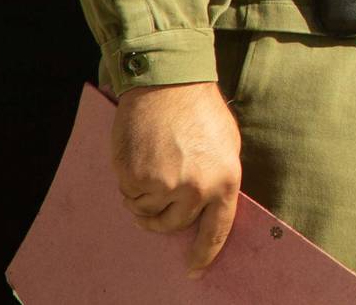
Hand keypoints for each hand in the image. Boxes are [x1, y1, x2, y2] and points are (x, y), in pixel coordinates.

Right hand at [113, 81, 242, 278]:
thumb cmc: (200, 111)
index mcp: (225, 180)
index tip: (193, 270)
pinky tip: (139, 159)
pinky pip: (129, 196)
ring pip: (147, 212)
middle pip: (174, 225)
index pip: (216, 230)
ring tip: (153, 165)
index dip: (204, 253)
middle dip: (165, 215)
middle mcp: (196, 188)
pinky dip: (130, 185)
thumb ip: (218, 178)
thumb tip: (207, 208)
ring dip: (145, 197)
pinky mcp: (136, 178)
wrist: (168, 85)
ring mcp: (164, 185)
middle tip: (162, 192)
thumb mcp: (226, 145)